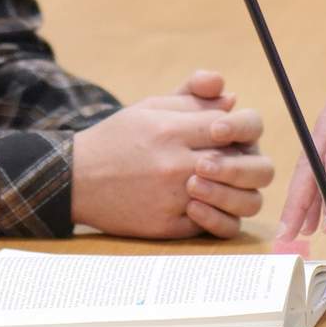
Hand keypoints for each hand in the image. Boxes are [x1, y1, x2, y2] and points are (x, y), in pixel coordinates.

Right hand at [73, 73, 271, 238]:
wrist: (75, 179)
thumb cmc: (116, 139)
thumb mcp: (149, 108)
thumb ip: (192, 100)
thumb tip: (232, 99)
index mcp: (171, 130)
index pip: (233, 126)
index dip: (237, 128)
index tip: (224, 133)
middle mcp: (176, 165)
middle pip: (250, 165)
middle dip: (250, 162)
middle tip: (233, 161)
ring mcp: (174, 199)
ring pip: (243, 202)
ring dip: (240, 191)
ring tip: (222, 185)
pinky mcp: (169, 227)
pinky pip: (218, 226)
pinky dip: (220, 215)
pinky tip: (205, 204)